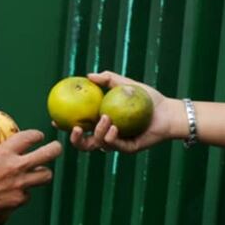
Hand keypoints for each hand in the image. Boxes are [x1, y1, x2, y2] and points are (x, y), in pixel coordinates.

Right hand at [0, 130, 61, 218]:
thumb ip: (1, 151)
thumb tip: (12, 149)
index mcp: (5, 152)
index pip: (29, 137)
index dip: (37, 135)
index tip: (38, 136)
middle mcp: (16, 166)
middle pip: (48, 154)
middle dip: (55, 148)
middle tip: (56, 148)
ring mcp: (20, 184)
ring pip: (46, 175)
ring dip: (43, 172)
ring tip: (37, 172)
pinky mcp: (20, 199)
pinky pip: (29, 193)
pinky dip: (24, 192)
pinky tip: (14, 191)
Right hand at [66, 70, 181, 153]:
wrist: (169, 111)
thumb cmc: (149, 98)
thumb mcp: (126, 85)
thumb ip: (109, 80)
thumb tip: (88, 75)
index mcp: (101, 123)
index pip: (80, 128)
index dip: (65, 127)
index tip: (55, 121)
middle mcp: (107, 135)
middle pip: (84, 144)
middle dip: (75, 140)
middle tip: (74, 128)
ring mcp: (117, 143)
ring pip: (98, 145)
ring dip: (97, 133)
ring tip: (104, 119)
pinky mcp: (128, 148)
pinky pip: (114, 146)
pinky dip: (111, 137)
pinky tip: (113, 128)